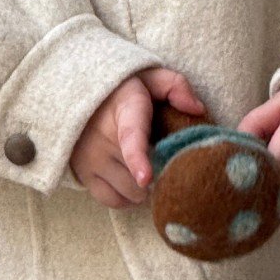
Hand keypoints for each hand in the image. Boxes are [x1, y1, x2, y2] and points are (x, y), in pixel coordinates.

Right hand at [71, 64, 209, 209]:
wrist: (81, 94)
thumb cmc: (126, 90)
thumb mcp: (151, 78)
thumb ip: (176, 86)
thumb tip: (198, 110)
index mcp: (125, 110)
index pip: (130, 138)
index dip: (138, 160)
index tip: (145, 178)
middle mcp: (103, 137)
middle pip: (141, 176)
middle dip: (161, 174)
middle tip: (166, 160)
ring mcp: (91, 158)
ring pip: (131, 193)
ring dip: (145, 188)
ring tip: (149, 169)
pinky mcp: (84, 174)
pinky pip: (113, 201)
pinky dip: (128, 198)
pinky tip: (134, 181)